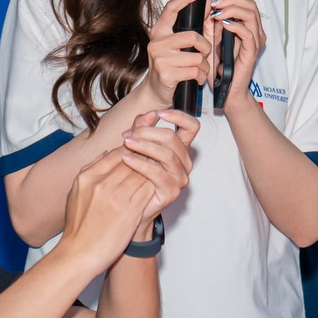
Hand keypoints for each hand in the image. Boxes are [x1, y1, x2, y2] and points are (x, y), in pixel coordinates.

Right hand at [54, 146, 159, 271]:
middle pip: (130, 161)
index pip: (115, 154)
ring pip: (142, 173)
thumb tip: (105, 154)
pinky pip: (148, 190)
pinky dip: (154, 185)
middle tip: (154, 156)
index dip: (130, 150)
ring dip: (152, 170)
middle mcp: (102, 184)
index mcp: (88, 178)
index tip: (138, 151)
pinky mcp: (131, 212)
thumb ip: (89, 171)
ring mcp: (117, 197)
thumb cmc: (78, 226)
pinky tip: (158, 184)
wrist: (79, 254)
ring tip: (159, 168)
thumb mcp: (75, 193)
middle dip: (143, 157)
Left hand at [116, 109, 200, 225]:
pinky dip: (140, 164)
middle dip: (148, 132)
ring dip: (144, 146)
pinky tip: (126, 159)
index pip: (191, 127)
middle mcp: (184, 161)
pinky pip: (158, 173)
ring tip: (126, 143)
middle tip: (129, 134)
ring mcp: (180, 177)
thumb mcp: (138, 145)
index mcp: (179, 148)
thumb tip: (148, 114)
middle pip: (173, 138)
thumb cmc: (135, 174)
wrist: (131, 204)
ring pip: (166, 154)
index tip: (161, 113)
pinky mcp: (172, 191)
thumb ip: (142, 128)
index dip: (179, 116)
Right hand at [140, 0, 212, 107]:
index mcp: (159, 32)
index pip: (171, 9)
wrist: (156, 93)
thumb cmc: (170, 68)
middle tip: (205, 55)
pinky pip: (195, 71)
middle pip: (192, 37)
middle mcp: (157, 43)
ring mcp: (160, 58)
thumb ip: (188, 33)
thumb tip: (208, 13)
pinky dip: (200, 76)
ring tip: (199, 71)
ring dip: (204, 66)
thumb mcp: (175, 48)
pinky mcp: (166, 73)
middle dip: (205, 48)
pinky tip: (196, 79)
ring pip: (196, 57)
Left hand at [208, 0, 266, 99]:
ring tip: (217, 11)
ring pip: (251, 14)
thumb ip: (210, 22)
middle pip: (250, 3)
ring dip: (233, 8)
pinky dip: (235, 25)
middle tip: (216, 0)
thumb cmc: (219, 66)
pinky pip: (248, 33)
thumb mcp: (211, 38)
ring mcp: (255, 40)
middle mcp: (255, 30)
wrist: (226, 90)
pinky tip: (224, 24)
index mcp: (247, 24)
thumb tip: (206, 2)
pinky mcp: (252, 51)